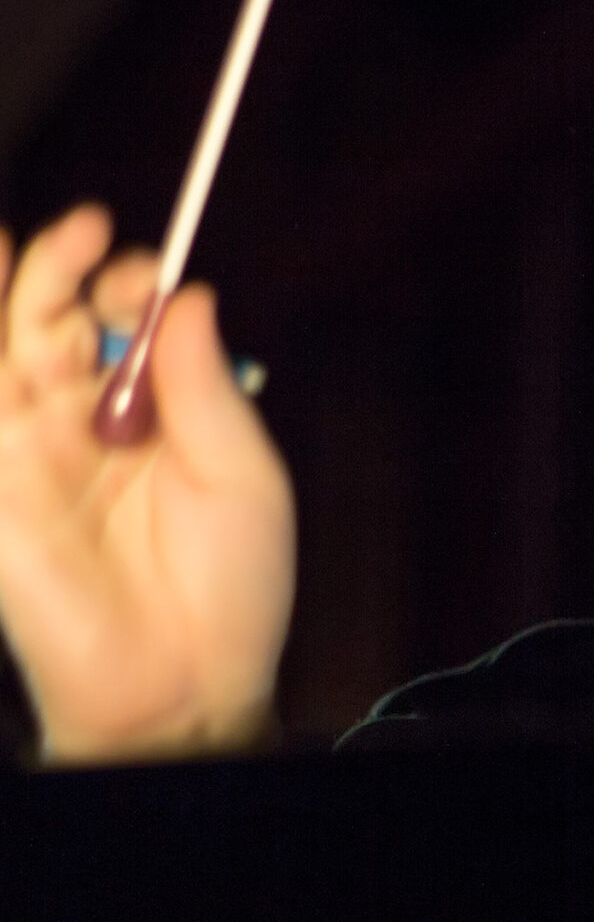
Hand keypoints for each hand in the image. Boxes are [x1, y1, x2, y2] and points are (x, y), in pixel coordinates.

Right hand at [0, 205, 294, 761]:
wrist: (186, 682)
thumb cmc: (232, 586)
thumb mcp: (242, 474)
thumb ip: (206, 387)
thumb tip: (191, 295)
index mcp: (161, 414)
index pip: (134, 323)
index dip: (137, 286)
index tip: (151, 277)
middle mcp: (91, 421)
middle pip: (62, 318)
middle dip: (71, 268)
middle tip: (90, 239)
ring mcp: (32, 449)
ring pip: (5, 345)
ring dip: (16, 284)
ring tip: (40, 241)